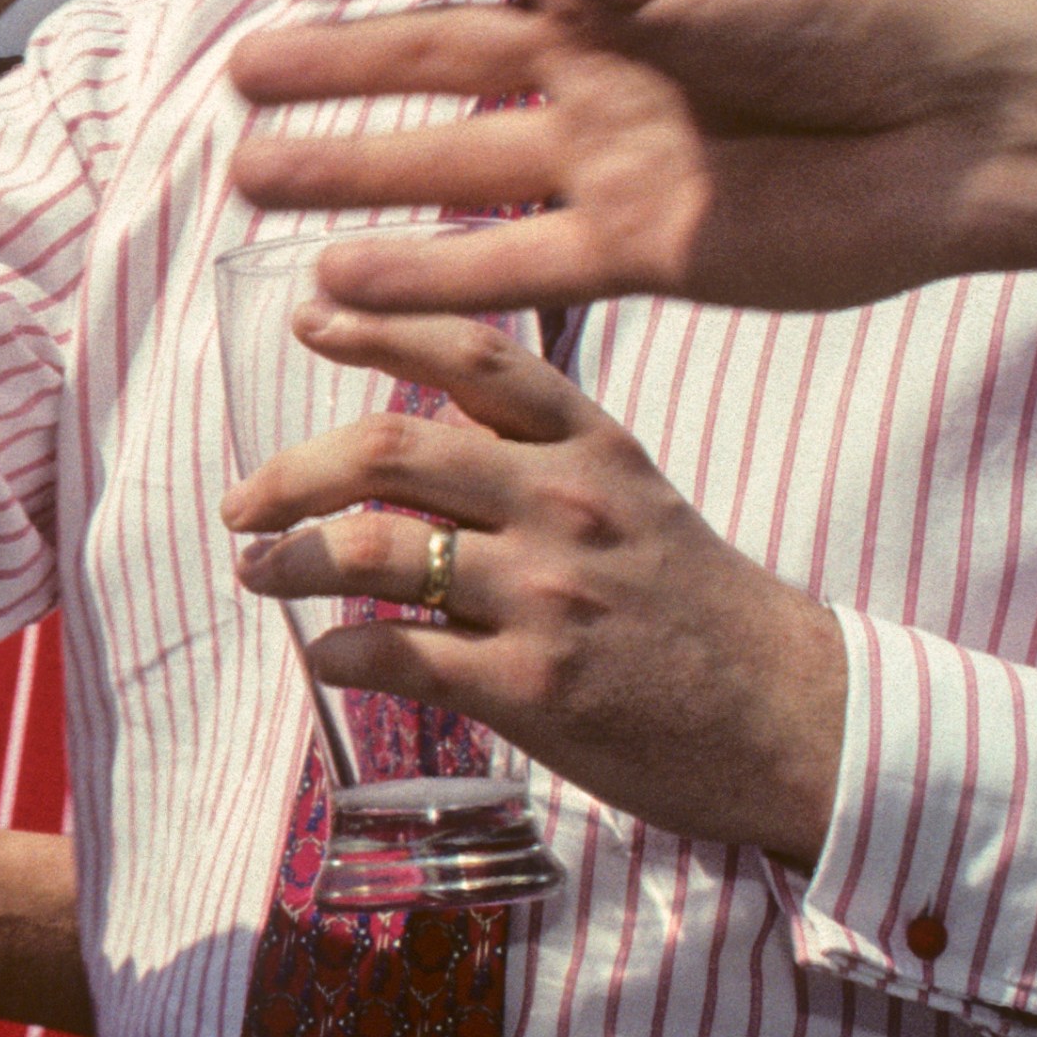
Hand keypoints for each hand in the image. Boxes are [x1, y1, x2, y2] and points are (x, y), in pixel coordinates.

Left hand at [217, 301, 844, 863]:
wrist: (794, 720)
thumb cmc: (700, 608)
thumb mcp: (635, 491)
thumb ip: (538, 447)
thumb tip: (424, 400)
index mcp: (591, 445)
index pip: (472, 355)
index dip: (379, 325)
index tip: (309, 316)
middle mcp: (565, 504)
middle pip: (390, 449)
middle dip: (290, 472)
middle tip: (242, 503)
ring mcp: (548, 596)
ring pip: (377, 550)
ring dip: (291, 559)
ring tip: (258, 573)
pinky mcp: (535, 689)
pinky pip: (398, 655)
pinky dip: (338, 652)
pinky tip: (323, 655)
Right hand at [221, 0, 1036, 315]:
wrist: (971, 117)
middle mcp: (603, 54)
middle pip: (439, 61)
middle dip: (339, 71)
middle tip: (238, 85)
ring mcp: (618, 154)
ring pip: (454, 166)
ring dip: (355, 173)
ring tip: (253, 179)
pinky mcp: (645, 249)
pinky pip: (512, 264)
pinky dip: (426, 277)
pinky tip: (339, 281)